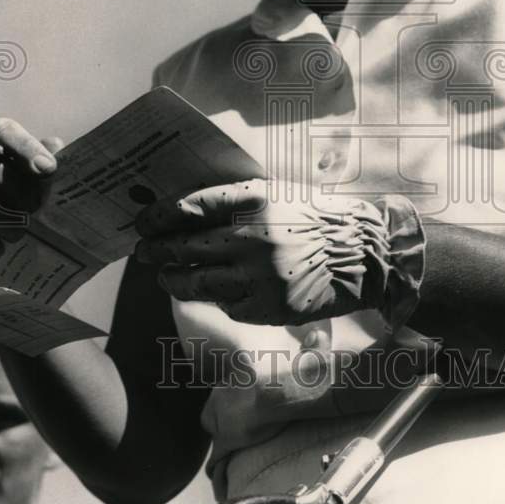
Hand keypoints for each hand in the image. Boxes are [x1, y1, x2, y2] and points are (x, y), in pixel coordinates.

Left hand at [135, 179, 423, 325]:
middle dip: (157, 251)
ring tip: (166, 278)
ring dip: (174, 281)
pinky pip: (227, 305)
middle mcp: (252, 237)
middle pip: (184, 247)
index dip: (159, 217)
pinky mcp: (268, 307)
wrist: (361, 253)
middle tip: (144, 252)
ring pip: (196, 283)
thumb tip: (183, 213)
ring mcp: (259, 275)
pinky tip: (217, 291)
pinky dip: (217, 299)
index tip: (143, 223)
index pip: (190, 207)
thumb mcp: (276, 196)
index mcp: (254, 201)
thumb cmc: (314, 219)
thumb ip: (234, 204)